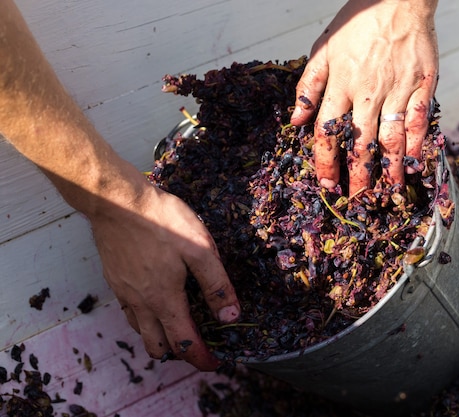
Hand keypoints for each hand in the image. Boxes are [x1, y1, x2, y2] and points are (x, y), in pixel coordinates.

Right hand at [89, 184, 239, 370]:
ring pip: (141, 331)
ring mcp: (123, 292)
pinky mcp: (114, 279)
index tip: (214, 364)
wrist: (116, 200)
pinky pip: (129, 312)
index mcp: (164, 299)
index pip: (184, 342)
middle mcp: (140, 302)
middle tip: (198, 345)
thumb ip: (216, 284)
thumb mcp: (199, 248)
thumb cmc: (161, 220)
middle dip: (179, 353)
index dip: (200, 358)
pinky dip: (145, 319)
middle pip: (157, 346)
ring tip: (179, 326)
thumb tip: (230, 316)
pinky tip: (155, 303)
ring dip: (160, 338)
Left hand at [290, 0, 438, 195]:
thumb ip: (309, 85)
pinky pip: (420, 120)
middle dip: (358, 176)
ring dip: (389, 169)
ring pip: (393, 138)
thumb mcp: (323, 48)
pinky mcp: (423, 84)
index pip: (328, 132)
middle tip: (357, 200)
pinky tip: (415, 164)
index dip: (326, 161)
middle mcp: (368, 92)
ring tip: (388, 194)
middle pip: (361, 143)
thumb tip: (295, 119)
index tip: (326, 183)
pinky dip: (418, 144)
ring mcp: (398, 89)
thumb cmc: (358, 21)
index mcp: (341, 84)